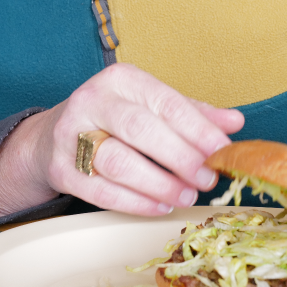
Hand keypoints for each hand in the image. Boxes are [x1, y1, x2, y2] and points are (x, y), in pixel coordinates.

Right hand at [0, 63, 243, 217]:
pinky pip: (101, 191)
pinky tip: (160, 206)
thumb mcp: (150, 107)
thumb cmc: (113, 122)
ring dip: (159, 183)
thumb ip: (191, 114)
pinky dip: (135, 202)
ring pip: (119, 162)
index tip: (223, 152)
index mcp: (120, 80)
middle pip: (140, 129)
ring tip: (187, 196)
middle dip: (180, 157)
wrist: (51, 138)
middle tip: (207, 179)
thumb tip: (234, 123)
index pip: (165, 103)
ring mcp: (70, 135)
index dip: (197, 129)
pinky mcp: (60, 168)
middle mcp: (91, 101)